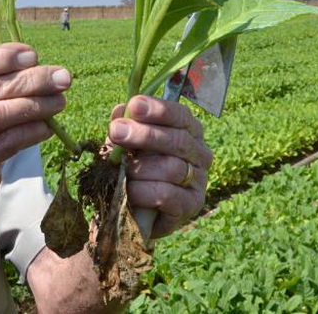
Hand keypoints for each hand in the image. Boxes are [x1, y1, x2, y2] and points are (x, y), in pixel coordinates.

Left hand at [107, 96, 212, 237]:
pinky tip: (130, 191)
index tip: (134, 105)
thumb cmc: (138, 169)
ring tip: (123, 171)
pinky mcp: (191, 205)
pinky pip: (168, 195)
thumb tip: (120, 110)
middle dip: (144, 134)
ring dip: (141, 168)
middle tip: (117, 132)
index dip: (158, 109)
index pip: (180, 115)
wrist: (140, 212)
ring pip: (172, 168)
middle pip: (178, 140)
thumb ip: (126, 126)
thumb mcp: (128, 144)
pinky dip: (144, 191)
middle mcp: (200, 153)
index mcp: (189, 131)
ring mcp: (199, 180)